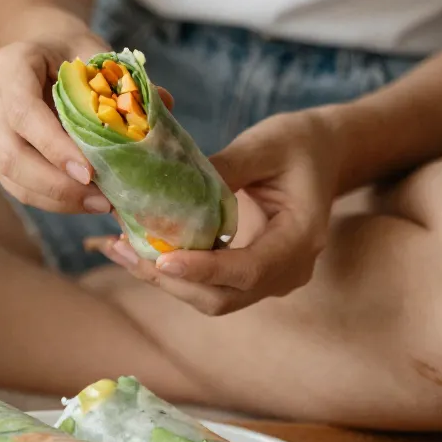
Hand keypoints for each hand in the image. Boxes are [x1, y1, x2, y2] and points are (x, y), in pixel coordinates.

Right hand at [0, 26, 111, 213]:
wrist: (43, 49)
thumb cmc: (73, 51)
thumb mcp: (97, 54)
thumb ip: (123, 80)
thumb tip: (165, 103)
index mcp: (11, 64)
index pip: (23, 111)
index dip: (53, 146)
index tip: (89, 172)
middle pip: (10, 154)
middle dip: (57, 185)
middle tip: (102, 200)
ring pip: (10, 176)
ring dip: (56, 198)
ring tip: (101, 205)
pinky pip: (17, 186)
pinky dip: (52, 200)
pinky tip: (85, 202)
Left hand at [99, 109, 341, 314]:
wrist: (324, 154)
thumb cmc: (299, 143)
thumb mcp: (265, 144)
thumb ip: (226, 168)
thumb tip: (172, 189)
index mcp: (301, 238)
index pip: (250, 270)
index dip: (204, 270)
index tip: (162, 261)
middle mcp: (288, 270)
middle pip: (223, 297)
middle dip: (170, 280)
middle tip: (122, 250)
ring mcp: (270, 279)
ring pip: (212, 298)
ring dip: (164, 280)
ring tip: (117, 248)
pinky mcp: (251, 275)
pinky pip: (210, 285)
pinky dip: (174, 272)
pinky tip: (136, 248)